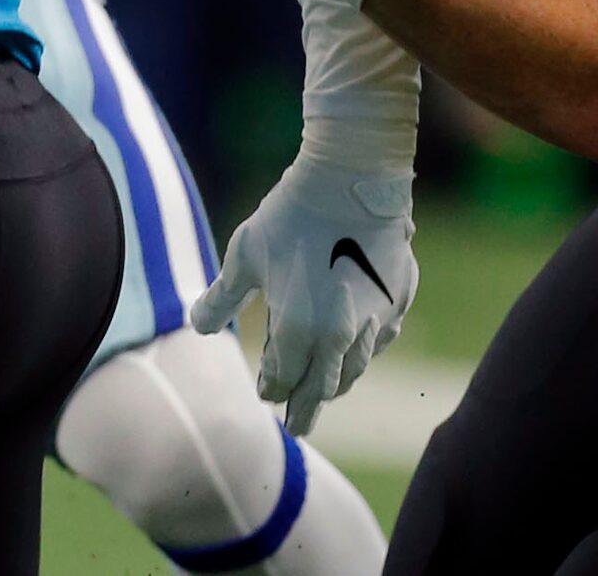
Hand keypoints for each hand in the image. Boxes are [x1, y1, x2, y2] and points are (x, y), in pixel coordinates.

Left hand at [192, 155, 417, 436]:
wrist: (353, 174)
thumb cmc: (292, 212)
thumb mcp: (245, 254)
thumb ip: (221, 299)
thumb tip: (197, 327)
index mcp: (299, 331)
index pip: (283, 382)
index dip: (271, 389)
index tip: (265, 392)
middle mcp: (340, 337)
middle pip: (322, 389)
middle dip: (306, 405)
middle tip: (298, 423)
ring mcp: (376, 319)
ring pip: (356, 369)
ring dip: (337, 382)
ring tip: (325, 389)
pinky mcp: (399, 297)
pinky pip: (382, 337)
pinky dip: (365, 348)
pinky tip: (358, 345)